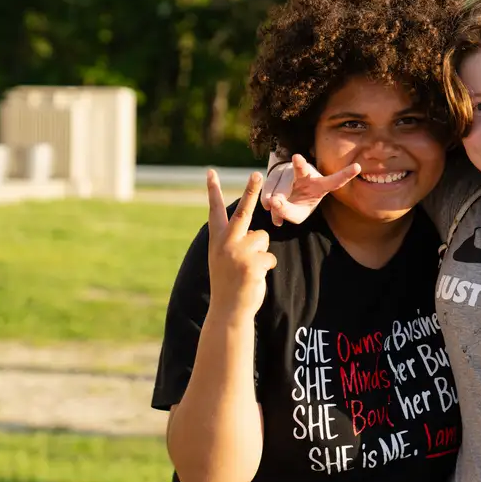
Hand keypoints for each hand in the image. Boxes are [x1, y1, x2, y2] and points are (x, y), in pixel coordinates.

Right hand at [207, 170, 277, 319]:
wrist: (228, 309)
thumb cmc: (228, 283)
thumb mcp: (223, 258)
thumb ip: (233, 242)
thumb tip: (257, 233)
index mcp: (217, 240)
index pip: (215, 211)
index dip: (213, 191)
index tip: (210, 172)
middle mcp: (226, 243)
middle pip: (243, 212)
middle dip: (251, 191)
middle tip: (258, 173)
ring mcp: (239, 252)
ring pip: (263, 238)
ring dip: (261, 252)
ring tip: (249, 268)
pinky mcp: (253, 263)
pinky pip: (269, 257)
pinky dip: (267, 267)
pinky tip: (255, 277)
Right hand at [260, 154, 360, 225]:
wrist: (283, 193)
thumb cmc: (297, 204)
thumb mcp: (297, 214)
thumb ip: (287, 212)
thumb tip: (273, 202)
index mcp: (321, 185)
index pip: (335, 181)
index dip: (346, 175)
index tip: (358, 167)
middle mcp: (307, 174)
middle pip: (302, 170)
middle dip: (300, 164)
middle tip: (297, 158)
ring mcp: (290, 170)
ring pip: (280, 185)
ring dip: (275, 201)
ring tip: (274, 210)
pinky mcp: (276, 172)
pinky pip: (269, 185)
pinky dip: (266, 198)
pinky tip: (268, 206)